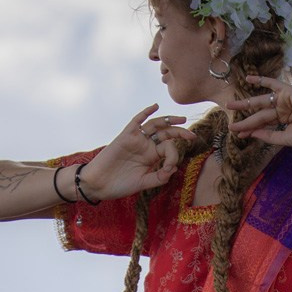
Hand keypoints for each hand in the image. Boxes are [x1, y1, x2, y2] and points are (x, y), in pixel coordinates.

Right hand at [80, 105, 195, 199]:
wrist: (99, 184)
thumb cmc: (119, 185)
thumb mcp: (143, 184)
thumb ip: (158, 178)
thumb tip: (173, 169)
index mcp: (151, 158)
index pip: (168, 150)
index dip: (174, 156)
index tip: (169, 168)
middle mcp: (146, 147)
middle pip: (166, 135)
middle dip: (180, 133)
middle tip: (192, 136)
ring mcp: (136, 140)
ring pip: (155, 126)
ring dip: (169, 120)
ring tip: (182, 119)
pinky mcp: (126, 136)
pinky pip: (137, 121)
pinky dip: (145, 113)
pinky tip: (155, 107)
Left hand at [226, 75, 291, 147]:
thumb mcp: (283, 138)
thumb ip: (268, 135)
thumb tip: (251, 133)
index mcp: (285, 121)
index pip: (264, 125)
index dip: (251, 130)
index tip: (239, 135)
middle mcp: (284, 109)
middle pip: (260, 115)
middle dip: (245, 120)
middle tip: (231, 125)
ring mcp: (285, 100)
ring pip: (261, 103)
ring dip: (245, 104)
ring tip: (230, 105)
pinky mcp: (287, 91)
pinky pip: (272, 83)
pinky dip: (261, 80)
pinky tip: (248, 79)